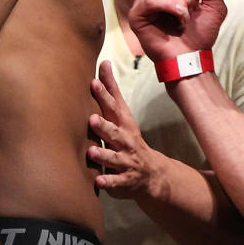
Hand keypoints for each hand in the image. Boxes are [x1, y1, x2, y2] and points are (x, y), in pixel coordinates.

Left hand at [87, 61, 164, 198]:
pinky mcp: (124, 180)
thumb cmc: (130, 138)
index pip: (113, 107)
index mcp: (123, 124)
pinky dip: (108, 182)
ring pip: (114, 157)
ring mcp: (126, 161)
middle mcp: (125, 141)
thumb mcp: (123, 114)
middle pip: (114, 132)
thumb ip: (112, 91)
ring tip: (91, 151)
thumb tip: (104, 62)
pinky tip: (98, 182)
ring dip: (103, 154)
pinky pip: (116, 182)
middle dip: (104, 125)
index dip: (104, 95)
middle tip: (91, 118)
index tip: (93, 82)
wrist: (152, 173)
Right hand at [128, 0, 226, 61]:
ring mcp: (146, 3)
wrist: (193, 57)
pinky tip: (177, 17)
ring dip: (179, 3)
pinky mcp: (137, 15)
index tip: (198, 2)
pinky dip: (168, 6)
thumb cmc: (201, 35)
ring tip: (184, 19)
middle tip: (191, 12)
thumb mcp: (216, 7)